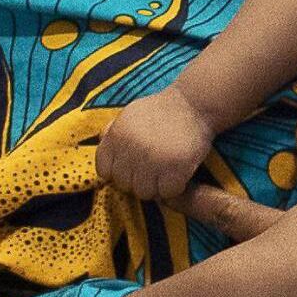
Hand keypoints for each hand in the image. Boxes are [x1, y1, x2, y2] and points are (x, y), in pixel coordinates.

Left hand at [99, 88, 221, 199]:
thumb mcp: (130, 114)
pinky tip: (179, 174)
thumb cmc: (162, 110)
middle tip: (153, 171)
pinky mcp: (176, 168)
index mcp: (117, 136)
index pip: (104, 171)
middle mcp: (131, 149)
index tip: (132, 168)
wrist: (195, 103)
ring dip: (156, 187)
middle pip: (125, 185)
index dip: (118, 172)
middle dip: (138, 180)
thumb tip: (101, 141)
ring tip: (166, 173)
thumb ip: (113, 130)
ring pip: (145, 193)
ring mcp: (153, 160)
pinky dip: (174, 187)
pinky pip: (168, 193)